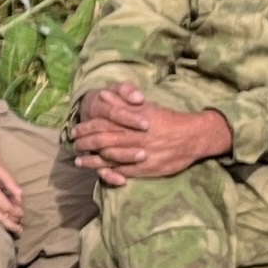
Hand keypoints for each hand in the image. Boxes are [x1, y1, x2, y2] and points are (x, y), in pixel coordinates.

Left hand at [72, 88, 231, 187]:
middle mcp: (133, 138)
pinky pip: (124, 172)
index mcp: (132, 122)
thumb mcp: (146, 106)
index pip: (103, 124)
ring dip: (92, 161)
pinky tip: (99, 173)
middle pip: (102, 142)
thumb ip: (124, 102)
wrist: (193, 136)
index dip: (87, 127)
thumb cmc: (169, 119)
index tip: (76, 129)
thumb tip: (103, 94)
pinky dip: (110, 172)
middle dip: (85, 143)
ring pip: (110, 158)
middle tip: (74, 145)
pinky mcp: (146, 169)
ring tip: (79, 162)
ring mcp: (139, 155)